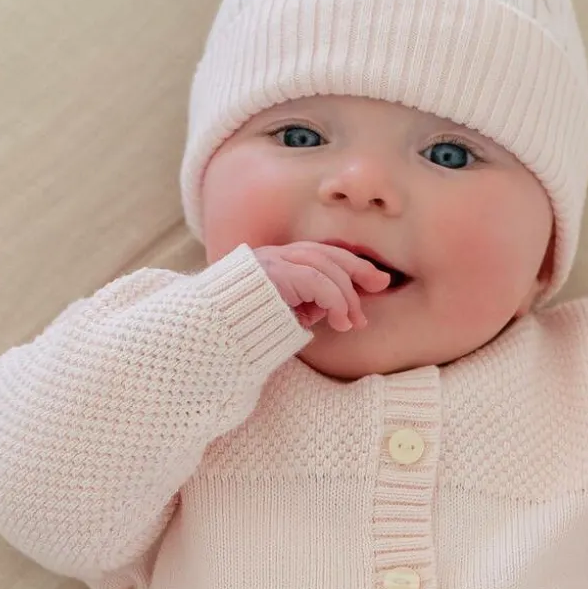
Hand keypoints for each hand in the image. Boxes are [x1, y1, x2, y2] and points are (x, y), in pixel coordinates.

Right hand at [253, 242, 389, 331]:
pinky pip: (313, 281)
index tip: (376, 282)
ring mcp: (270, 263)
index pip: (321, 255)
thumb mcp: (281, 317)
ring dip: (345, 294)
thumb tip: (332, 311)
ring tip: (354, 322)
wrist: (206, 335)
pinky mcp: (270, 275)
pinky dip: (333, 300)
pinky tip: (339, 320)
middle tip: (381, 286)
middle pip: (326, 253)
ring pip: (322, 266)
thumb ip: (305, 307)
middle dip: (358, 270)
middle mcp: (274, 257)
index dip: (351, 266)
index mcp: (277, 263)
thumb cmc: (241, 331)